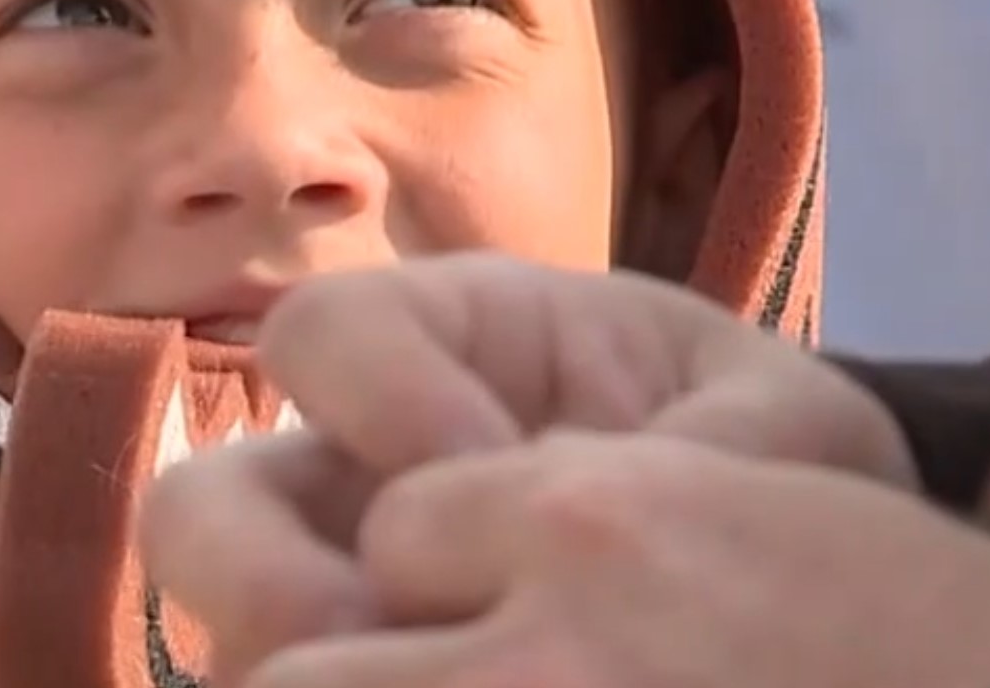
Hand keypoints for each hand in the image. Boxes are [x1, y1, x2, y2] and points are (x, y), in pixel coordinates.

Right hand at [139, 255, 918, 678]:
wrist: (789, 576)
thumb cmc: (767, 462)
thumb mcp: (788, 426)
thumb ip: (732, 437)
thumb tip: (636, 486)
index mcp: (442, 347)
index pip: (325, 334)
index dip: (379, 396)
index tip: (496, 471)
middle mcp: (350, 467)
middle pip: (200, 504)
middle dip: (261, 576)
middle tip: (384, 628)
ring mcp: (336, 583)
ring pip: (217, 632)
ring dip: (284, 667)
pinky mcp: (366, 667)